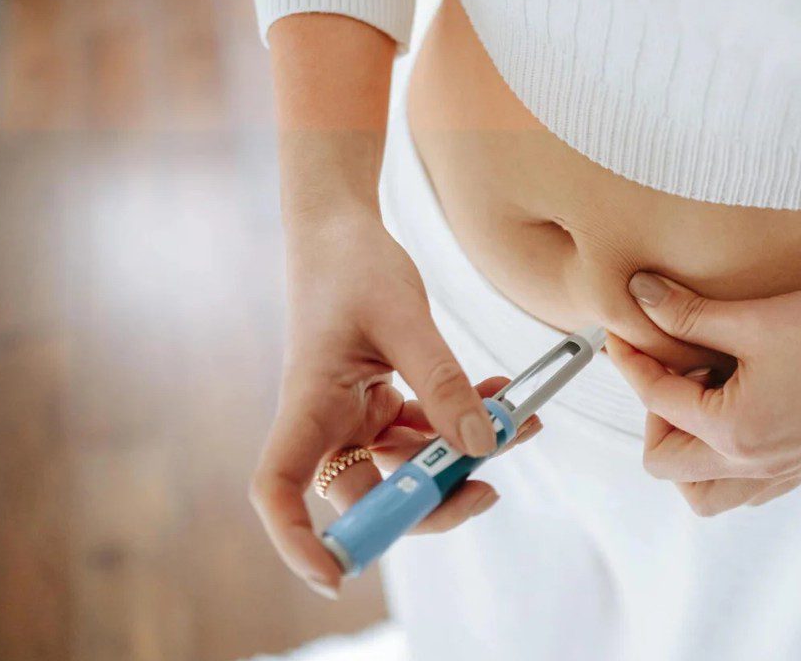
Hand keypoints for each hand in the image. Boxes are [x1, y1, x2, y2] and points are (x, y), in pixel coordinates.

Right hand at [249, 212, 534, 598]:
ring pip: (409, 465)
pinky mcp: (379, 401)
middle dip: (432, 501)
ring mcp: (353, 415)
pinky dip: (463, 420)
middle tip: (488, 488)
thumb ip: (442, 384)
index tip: (335, 575)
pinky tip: (501, 398)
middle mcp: (325, 421)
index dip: (297, 542)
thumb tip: (482, 445)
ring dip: (465, 452)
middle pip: (368, 495)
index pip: (279, 490)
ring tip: (521, 421)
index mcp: (307, 405)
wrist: (342, 225)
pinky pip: (426, 430)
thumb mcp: (404, 320)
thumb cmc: (353, 263)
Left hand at [606, 272, 800, 515]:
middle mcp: (751, 466)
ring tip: (703, 397)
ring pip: (702, 493)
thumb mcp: (758, 318)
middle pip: (665, 464)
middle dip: (654, 414)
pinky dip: (722, 461)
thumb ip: (690, 313)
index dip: (631, 360)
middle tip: (674, 367)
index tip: (624, 331)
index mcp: (733, 432)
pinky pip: (741, 488)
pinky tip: (738, 410)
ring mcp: (779, 474)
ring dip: (685, 450)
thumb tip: (640, 295)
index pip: (655, 400)